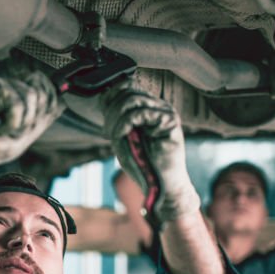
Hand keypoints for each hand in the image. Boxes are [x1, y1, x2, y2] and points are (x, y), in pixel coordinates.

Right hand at [0, 70, 62, 192]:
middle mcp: (13, 86)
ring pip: (31, 96)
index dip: (48, 106)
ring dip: (21, 121)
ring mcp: (3, 84)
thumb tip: (61, 103)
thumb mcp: (25, 134)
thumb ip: (42, 118)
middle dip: (32, 118)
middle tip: (13, 130)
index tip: (30, 125)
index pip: (47, 89)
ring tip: (3, 129)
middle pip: (42, 92)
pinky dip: (12, 121)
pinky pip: (16, 102)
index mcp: (21, 96)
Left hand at [101, 83, 199, 221]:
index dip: (110, 100)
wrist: (162, 185)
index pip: (126, 88)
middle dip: (111, 111)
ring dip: (116, 119)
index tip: (107, 123)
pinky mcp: (170, 121)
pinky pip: (139, 112)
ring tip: (116, 136)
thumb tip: (104, 96)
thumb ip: (116, 117)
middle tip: (109, 133)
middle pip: (128, 91)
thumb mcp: (122, 137)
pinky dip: (124, 124)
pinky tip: (122, 136)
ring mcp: (166, 111)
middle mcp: (159, 106)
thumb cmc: (143, 164)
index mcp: (149, 107)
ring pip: (132, 99)